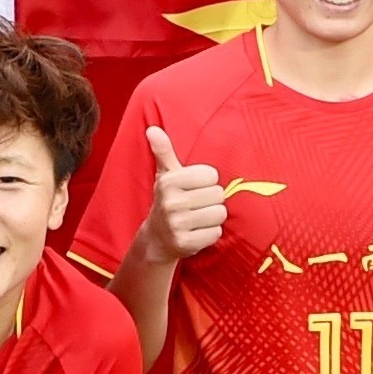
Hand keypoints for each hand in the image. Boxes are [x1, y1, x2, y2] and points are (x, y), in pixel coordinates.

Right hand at [141, 123, 229, 264]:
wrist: (156, 238)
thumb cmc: (167, 200)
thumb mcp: (165, 175)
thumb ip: (163, 151)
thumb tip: (153, 129)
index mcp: (169, 182)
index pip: (211, 174)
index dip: (207, 181)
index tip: (194, 187)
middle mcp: (171, 202)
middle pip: (218, 194)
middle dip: (211, 200)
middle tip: (196, 205)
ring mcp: (177, 225)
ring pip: (220, 214)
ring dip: (213, 217)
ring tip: (198, 218)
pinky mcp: (185, 244)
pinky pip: (216, 233)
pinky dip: (210, 233)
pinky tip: (197, 232)